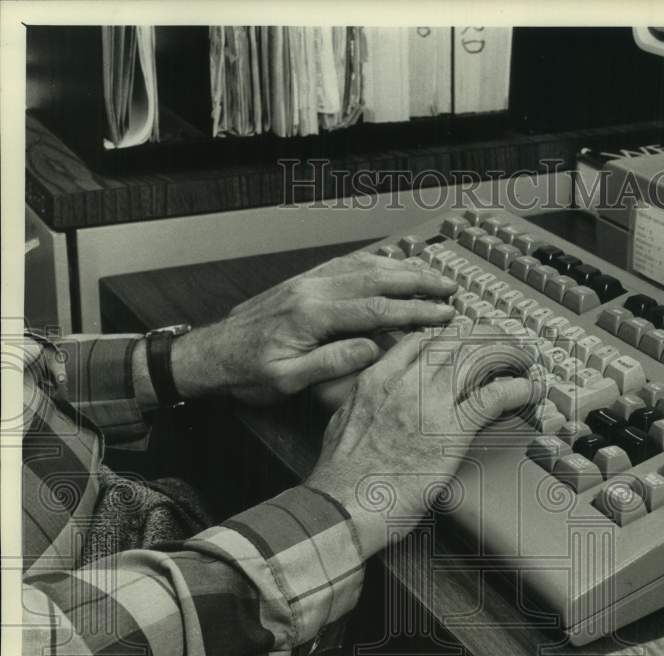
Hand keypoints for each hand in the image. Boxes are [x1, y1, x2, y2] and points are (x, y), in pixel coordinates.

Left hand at [169, 253, 457, 404]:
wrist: (210, 354)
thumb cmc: (246, 374)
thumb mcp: (287, 381)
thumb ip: (331, 363)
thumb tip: (373, 348)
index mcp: (311, 316)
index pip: (376, 309)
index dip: (415, 310)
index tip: (443, 314)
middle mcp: (311, 290)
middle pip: (376, 279)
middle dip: (418, 281)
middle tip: (449, 286)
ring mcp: (306, 281)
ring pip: (362, 266)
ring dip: (400, 268)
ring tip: (430, 272)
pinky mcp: (301, 282)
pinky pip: (343, 264)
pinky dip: (372, 262)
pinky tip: (389, 264)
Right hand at [305, 323, 540, 558]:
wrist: (344, 505)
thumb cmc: (341, 478)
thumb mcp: (341, 424)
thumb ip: (360, 404)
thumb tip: (368, 401)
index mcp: (377, 380)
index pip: (420, 340)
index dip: (448, 337)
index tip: (462, 341)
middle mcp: (405, 383)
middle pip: (454, 341)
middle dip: (484, 337)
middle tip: (502, 343)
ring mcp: (430, 404)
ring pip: (477, 358)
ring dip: (505, 355)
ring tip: (521, 359)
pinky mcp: (452, 431)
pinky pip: (493, 397)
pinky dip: (516, 389)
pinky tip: (529, 389)